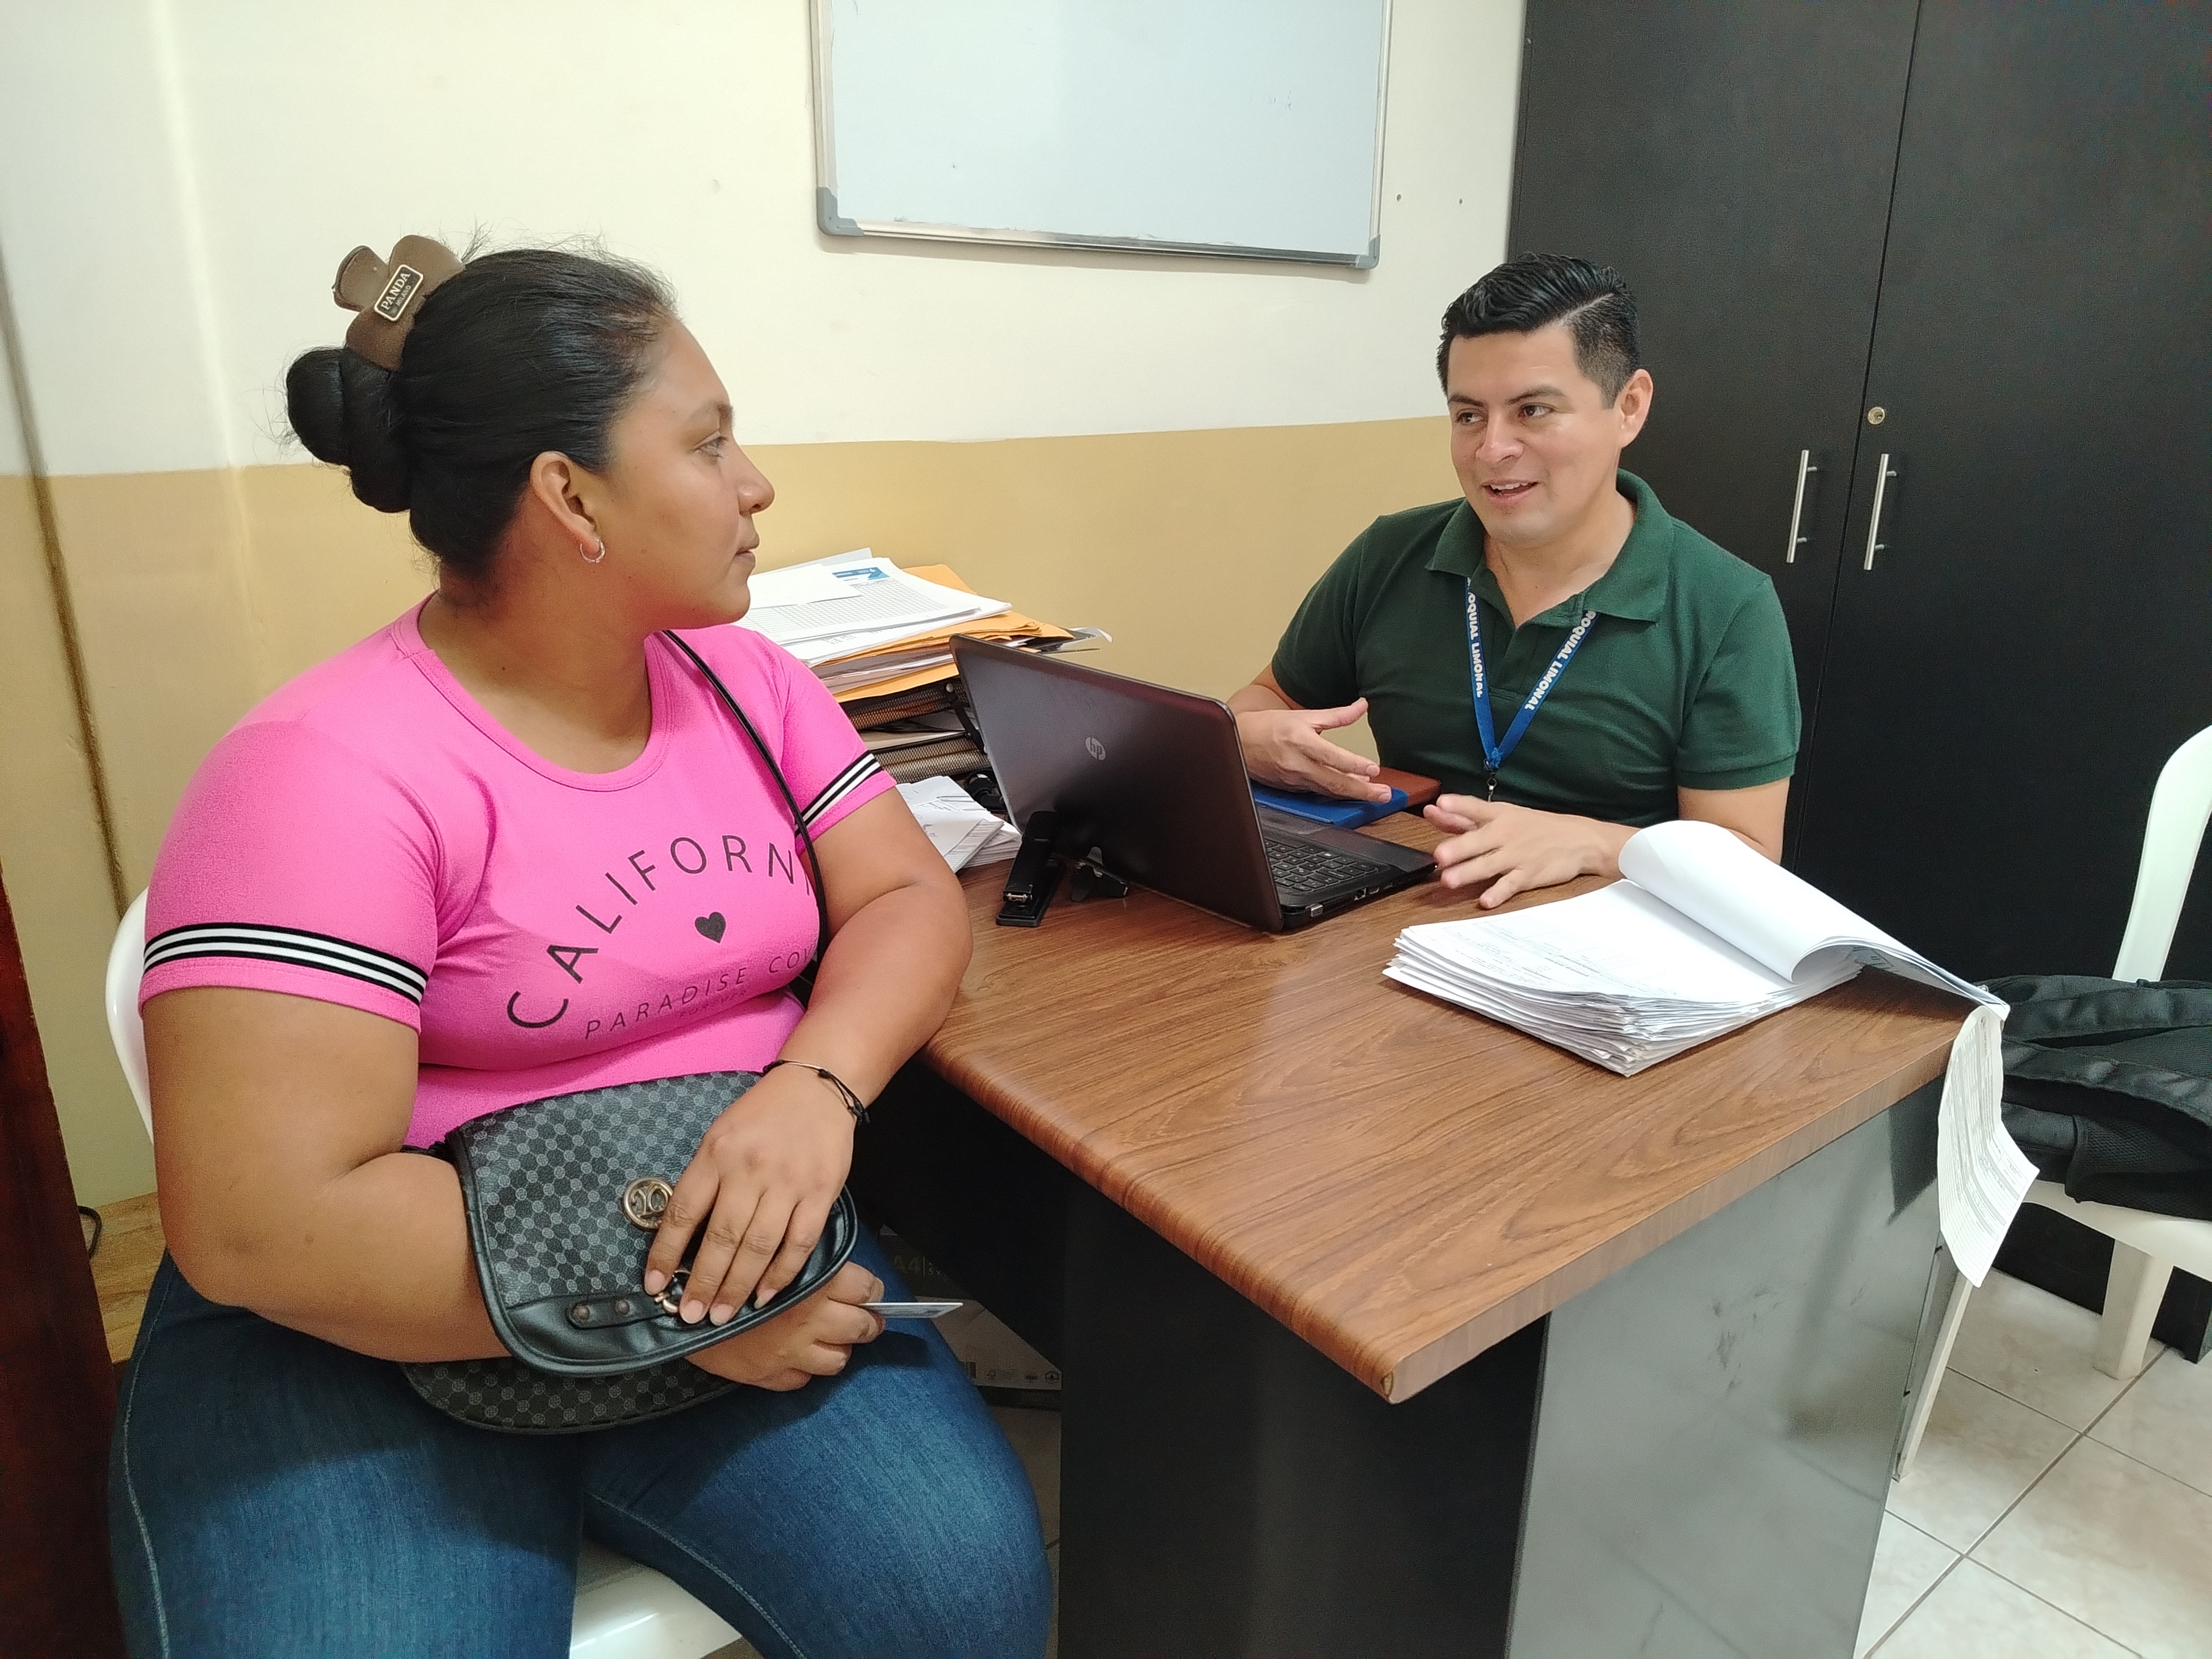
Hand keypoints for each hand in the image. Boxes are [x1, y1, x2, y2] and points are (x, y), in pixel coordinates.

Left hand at [644, 1067, 855, 1325]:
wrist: (816, 1089)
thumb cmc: (760, 1117)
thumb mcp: (719, 1136)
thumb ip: (704, 1181)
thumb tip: (684, 1239)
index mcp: (716, 1154)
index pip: (684, 1213)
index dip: (665, 1254)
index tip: (653, 1287)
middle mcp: (749, 1169)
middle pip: (722, 1237)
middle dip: (703, 1282)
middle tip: (690, 1315)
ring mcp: (788, 1182)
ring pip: (759, 1246)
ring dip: (738, 1286)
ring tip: (722, 1315)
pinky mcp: (820, 1192)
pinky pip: (799, 1242)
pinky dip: (782, 1273)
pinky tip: (766, 1295)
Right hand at [684, 1261, 885, 1390]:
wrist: (679, 1306)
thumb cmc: (724, 1270)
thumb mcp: (768, 1252)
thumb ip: (803, 1258)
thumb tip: (833, 1264)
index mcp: (813, 1282)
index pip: (865, 1289)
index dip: (870, 1290)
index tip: (867, 1291)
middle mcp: (810, 1319)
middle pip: (863, 1327)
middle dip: (867, 1323)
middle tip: (865, 1319)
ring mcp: (793, 1352)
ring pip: (840, 1359)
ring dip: (838, 1348)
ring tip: (829, 1338)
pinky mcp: (773, 1376)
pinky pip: (804, 1379)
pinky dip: (804, 1369)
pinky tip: (795, 1355)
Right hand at [1235, 699, 1392, 801]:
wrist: (1240, 741)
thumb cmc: (1270, 726)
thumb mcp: (1304, 715)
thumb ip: (1336, 715)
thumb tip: (1362, 706)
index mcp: (1300, 741)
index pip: (1332, 757)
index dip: (1354, 765)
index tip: (1374, 769)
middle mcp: (1297, 764)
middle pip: (1334, 782)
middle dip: (1362, 791)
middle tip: (1384, 794)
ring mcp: (1293, 780)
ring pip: (1328, 791)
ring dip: (1352, 794)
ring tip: (1374, 794)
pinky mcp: (1290, 790)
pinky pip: (1317, 793)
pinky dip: (1335, 793)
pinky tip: (1349, 791)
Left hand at [1424, 795, 1630, 907]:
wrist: (1579, 840)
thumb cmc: (1535, 827)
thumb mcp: (1503, 816)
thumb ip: (1465, 817)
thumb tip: (1434, 810)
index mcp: (1499, 815)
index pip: (1475, 809)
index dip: (1458, 806)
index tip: (1439, 804)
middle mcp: (1506, 834)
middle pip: (1478, 841)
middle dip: (1458, 848)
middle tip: (1439, 856)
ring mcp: (1517, 856)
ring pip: (1489, 865)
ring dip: (1469, 872)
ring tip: (1449, 880)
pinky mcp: (1529, 875)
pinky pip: (1511, 885)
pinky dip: (1499, 893)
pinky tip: (1486, 900)